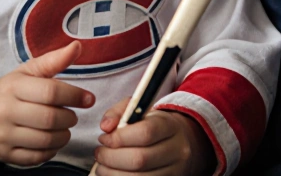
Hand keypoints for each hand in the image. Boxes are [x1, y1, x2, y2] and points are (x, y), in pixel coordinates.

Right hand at [0, 42, 94, 165]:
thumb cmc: (10, 90)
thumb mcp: (28, 71)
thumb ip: (54, 60)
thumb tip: (77, 46)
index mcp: (13, 87)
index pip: (51, 92)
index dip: (75, 95)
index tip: (88, 99)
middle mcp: (5, 112)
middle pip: (50, 118)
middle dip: (70, 117)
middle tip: (73, 115)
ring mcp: (3, 135)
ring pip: (45, 140)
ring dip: (64, 135)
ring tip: (64, 127)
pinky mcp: (5, 154)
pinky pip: (36, 157)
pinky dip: (51, 150)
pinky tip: (52, 140)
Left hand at [94, 98, 214, 175]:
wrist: (180, 142)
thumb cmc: (154, 125)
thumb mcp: (139, 110)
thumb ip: (119, 112)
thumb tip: (106, 126)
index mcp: (170, 126)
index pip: (145, 133)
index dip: (119, 138)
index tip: (104, 138)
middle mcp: (177, 150)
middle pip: (140, 159)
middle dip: (111, 158)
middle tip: (100, 154)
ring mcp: (175, 170)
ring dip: (112, 174)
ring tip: (103, 166)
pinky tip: (113, 174)